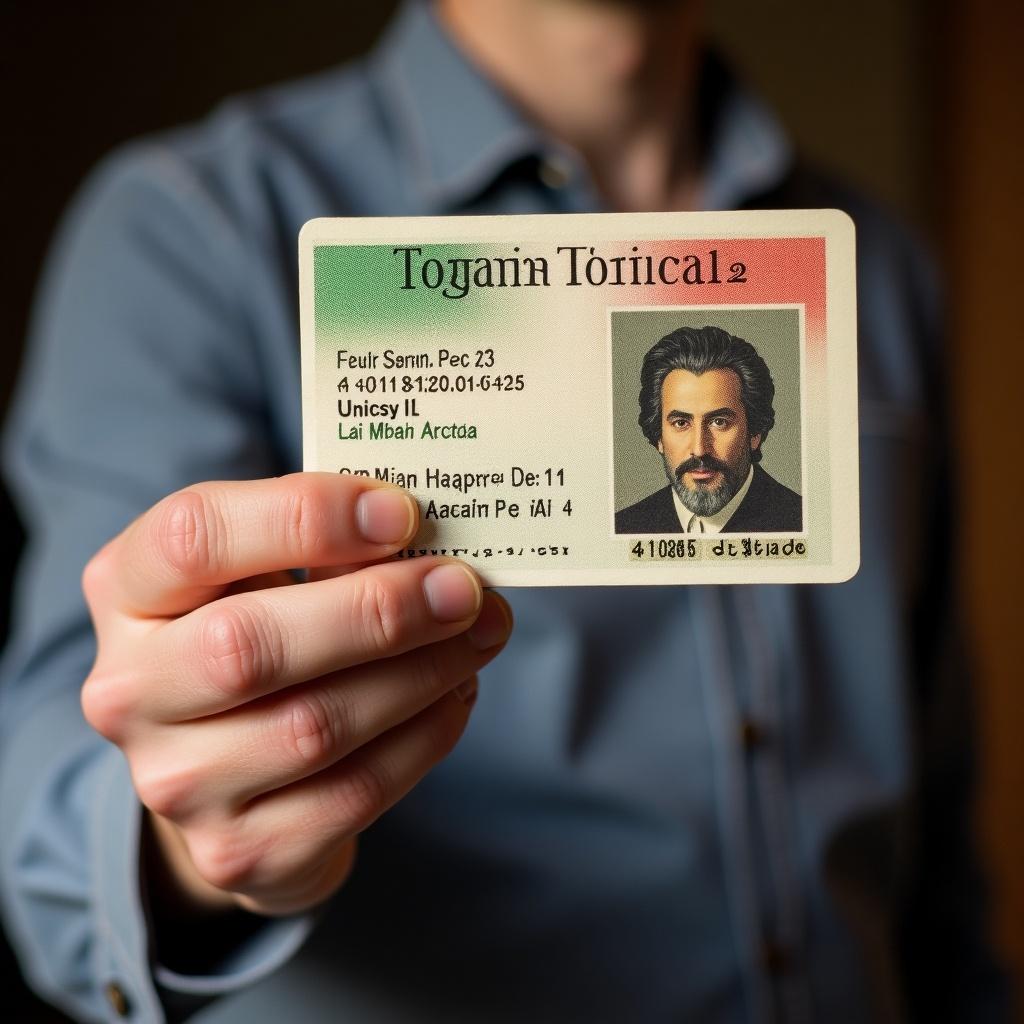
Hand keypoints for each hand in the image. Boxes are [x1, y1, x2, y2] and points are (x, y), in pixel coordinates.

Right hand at [80, 473, 510, 916]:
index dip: (304, 517)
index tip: (401, 512)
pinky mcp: (238, 849)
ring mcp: (176, 784)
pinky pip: (352, 793)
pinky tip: (456, 694)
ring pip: (314, 727)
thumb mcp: (259, 570)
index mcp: (129, 590)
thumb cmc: (256, 632)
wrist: (226, 769)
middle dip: (377, 612)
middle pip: (248, 647)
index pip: (194, 536)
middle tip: (462, 588)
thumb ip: (322, 544)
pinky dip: (424, 736)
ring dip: (421, 674)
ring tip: (481, 634)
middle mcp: (130, 692)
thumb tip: (430, 537)